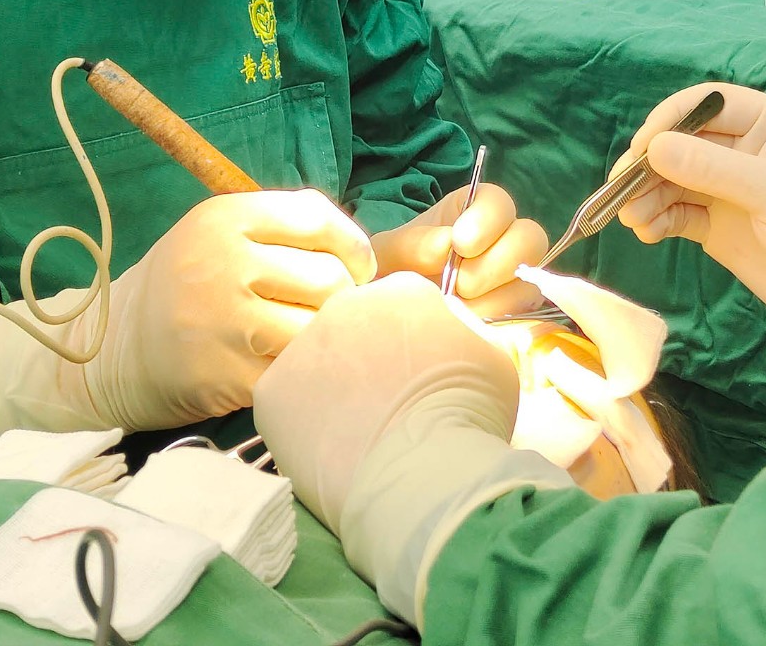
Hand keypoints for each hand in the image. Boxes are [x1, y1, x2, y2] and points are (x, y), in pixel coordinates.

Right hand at [0, 190, 376, 452]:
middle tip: (333, 313)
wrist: (113, 349)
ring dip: (325, 340)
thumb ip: (281, 227)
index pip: (318, 220)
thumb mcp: (218, 233)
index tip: (359, 269)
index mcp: (225, 217)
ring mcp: (222, 322)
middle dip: (344, 299)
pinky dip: (300, 375)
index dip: (354, 247)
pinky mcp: (224, 376)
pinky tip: (288, 371)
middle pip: (328, 278)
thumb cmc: (184, 285)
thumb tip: (360, 251)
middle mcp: (223, 262)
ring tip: (313, 342)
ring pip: (317, 330)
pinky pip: (292, 373)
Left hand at [254, 274, 569, 623]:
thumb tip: (445, 328)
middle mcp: (346, 303)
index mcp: (401, 289)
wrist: (423, 475)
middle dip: (365, 357)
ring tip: (355, 430)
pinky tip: (327, 445)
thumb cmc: (467, 417)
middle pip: (352, 325)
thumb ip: (463, 326)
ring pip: (316, 360)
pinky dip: (301, 419)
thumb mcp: (492, 354)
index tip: (415, 374)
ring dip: (330, 385)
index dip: (409, 341)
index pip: (398, 303)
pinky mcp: (273, 389)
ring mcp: (303, 344)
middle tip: (384, 402)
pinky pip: (286, 398)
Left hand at [371, 183, 547, 316]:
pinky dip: (501, 320)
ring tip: (462, 310)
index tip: (459, 243)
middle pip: (529, 237)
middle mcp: (502, 238)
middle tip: (460, 285)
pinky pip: (526, 312)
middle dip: (496, 263)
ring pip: (531, 278)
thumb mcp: (388, 254)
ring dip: (498, 297)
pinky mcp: (517, 309)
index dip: (486, 220)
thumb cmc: (393, 272)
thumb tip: (445, 246)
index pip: (499, 202)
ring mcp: (514, 275)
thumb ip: (411, 245)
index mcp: (471, 211)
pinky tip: (473, 326)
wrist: (393, 314)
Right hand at [612, 82, 765, 319]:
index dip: (671, 119)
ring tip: (631, 217)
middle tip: (622, 187)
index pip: (709, 104)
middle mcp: (747, 150)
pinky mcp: (722, 227)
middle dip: (651, 163)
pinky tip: (647, 231)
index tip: (643, 147)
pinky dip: (658, 219)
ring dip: (648, 195)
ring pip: (675, 179)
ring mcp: (732, 189)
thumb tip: (653, 147)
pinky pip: (679, 214)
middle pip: (684, 142)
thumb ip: (713, 168)